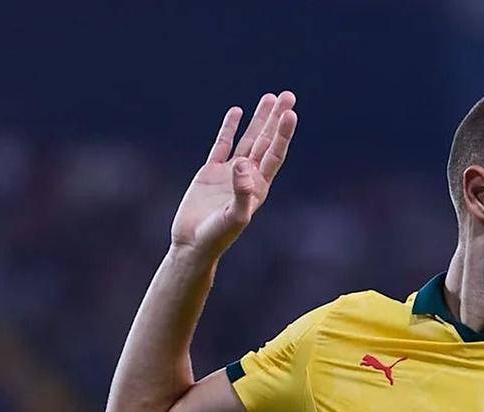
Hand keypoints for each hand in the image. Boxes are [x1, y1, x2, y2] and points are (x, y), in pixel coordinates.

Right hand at [170, 91, 297, 256]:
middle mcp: (248, 177)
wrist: (193, 244)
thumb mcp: (233, 217)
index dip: (283, 134)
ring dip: (259, 119)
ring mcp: (229, 173)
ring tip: (269, 98)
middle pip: (266, 141)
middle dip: (277, 119)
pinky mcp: (210, 172)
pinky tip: (236, 112)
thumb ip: (241, 192)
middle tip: (288, 95)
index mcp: (259, 187)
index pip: (274, 154)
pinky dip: (230, 128)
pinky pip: (222, 144)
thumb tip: (242, 164)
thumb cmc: (217, 236)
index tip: (290, 114)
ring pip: (248, 139)